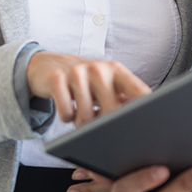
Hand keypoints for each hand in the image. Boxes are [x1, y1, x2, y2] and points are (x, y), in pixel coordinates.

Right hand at [27, 52, 150, 126]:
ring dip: (82, 125)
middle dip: (105, 127)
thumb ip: (124, 98)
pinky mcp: (56, 79)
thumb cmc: (83, 80)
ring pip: (86, 116)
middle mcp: (99, 68)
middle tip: (99, 126)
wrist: (47, 64)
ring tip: (80, 115)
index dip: (144, 111)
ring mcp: (77, 72)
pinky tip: (66, 107)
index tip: (143, 126)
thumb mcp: (105, 83)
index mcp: (116, 70)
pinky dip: (66, 117)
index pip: (139, 92)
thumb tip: (143, 123)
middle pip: (112, 111)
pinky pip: (66, 113)